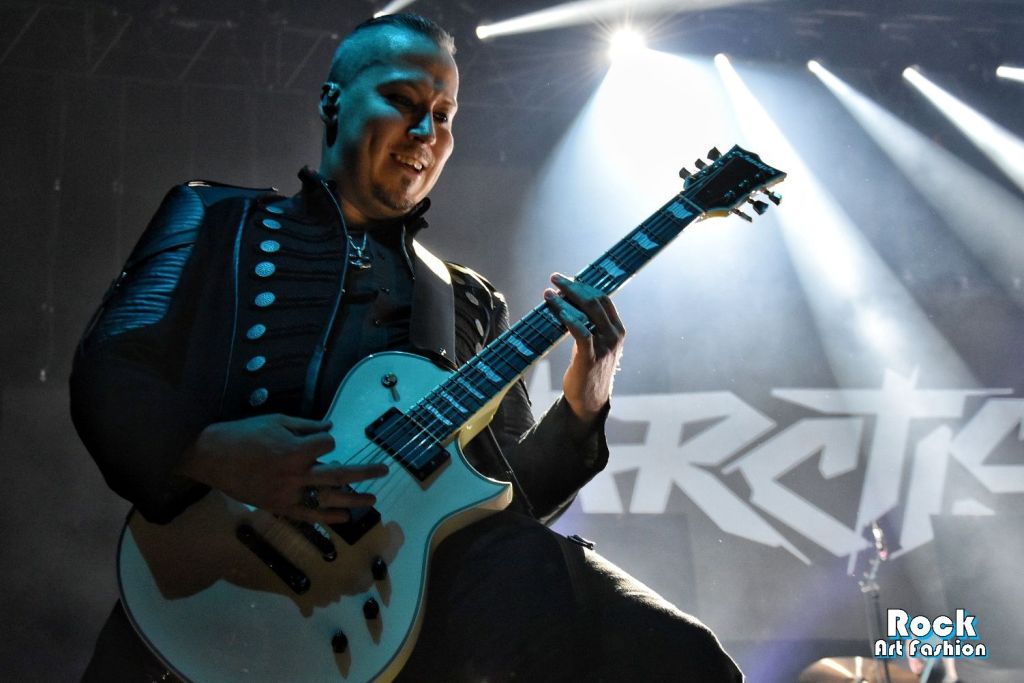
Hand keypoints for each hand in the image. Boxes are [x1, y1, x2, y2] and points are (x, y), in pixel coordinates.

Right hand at [177, 414, 387, 523]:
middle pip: (339, 474)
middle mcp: (295, 474)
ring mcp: (288, 493)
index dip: (328, 442)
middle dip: (364, 472)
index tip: (321, 440)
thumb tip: (330, 427)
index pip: (328, 446)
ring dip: (353, 500)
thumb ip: (306, 426)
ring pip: (328, 498)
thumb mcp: (276, 421)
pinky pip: (309, 514)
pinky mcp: (279, 506)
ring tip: (372, 500)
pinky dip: (327, 517)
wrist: (211, 457)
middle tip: (384, 470)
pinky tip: (344, 517)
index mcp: (295, 450)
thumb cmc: (243, 434)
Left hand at [543, 273, 625, 425]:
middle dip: (573, 286)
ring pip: (587, 313)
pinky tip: (557, 309)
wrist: (590, 400)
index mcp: (617, 329)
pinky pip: (581, 332)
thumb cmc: (588, 368)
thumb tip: (567, 302)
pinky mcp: (590, 357)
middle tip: (555, 278)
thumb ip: (589, 325)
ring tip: (548, 292)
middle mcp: (614, 335)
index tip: (567, 278)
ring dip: (565, 299)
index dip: (585, 285)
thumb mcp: (595, 343)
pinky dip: (568, 317)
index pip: (603, 298)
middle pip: (595, 301)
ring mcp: (604, 346)